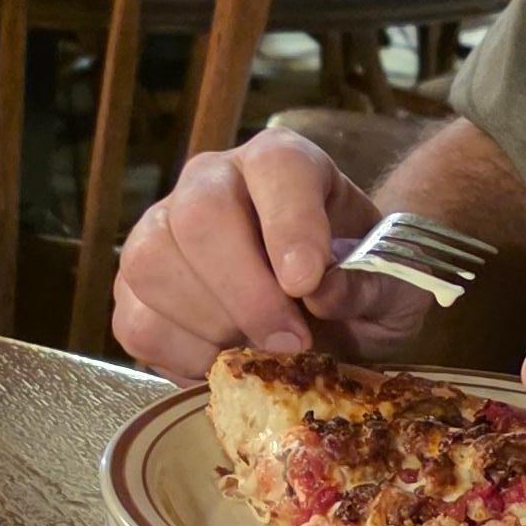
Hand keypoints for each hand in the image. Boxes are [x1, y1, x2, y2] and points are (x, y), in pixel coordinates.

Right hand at [111, 132, 382, 380]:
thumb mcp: (391, 288)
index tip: (306, 282)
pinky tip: (225, 363)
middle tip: (291, 342)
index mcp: (283, 163)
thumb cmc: (357, 285)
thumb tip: (324, 293)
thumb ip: (371, 286)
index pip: (275, 168)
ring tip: (259, 353)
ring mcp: (161, 230)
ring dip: (212, 325)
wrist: (324, 310)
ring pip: (153, 265)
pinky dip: (182, 356)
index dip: (289, 224)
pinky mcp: (134, 289)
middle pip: (199, 214)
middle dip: (245, 291)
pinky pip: (137, 322)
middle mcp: (212, 180)